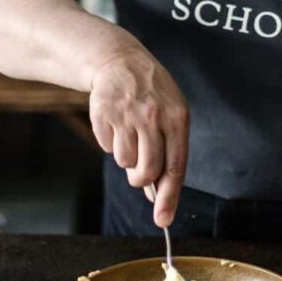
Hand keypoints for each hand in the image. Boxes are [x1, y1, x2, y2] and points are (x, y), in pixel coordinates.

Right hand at [89, 48, 188, 226]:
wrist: (121, 61)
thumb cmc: (152, 94)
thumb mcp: (171, 114)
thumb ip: (169, 151)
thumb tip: (159, 194)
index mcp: (177, 118)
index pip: (175, 167)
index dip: (169, 197)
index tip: (163, 220)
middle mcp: (153, 116)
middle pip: (147, 171)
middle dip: (141, 180)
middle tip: (138, 174)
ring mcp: (127, 114)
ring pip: (125, 162)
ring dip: (126, 157)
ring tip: (129, 134)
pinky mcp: (104, 113)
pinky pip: (107, 147)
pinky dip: (111, 142)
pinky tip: (116, 123)